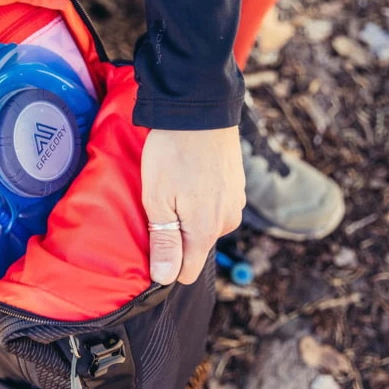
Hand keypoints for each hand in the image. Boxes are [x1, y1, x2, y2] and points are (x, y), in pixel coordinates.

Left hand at [141, 127, 245, 284]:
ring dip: (188, 214)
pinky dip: (200, 198)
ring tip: (173, 186)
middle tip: (158, 203)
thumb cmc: (172, 153)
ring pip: (205, 225)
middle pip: (195, 247)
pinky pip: (215, 206)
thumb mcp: (158, 200)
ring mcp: (236, 203)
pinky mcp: (238, 187)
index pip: (187, 272)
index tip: (151, 242)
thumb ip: (164, 242)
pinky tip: (188, 177)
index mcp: (206, 231)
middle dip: (175, 234)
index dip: (166, 264)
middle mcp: (227, 222)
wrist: (201, 109)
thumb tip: (165, 278)